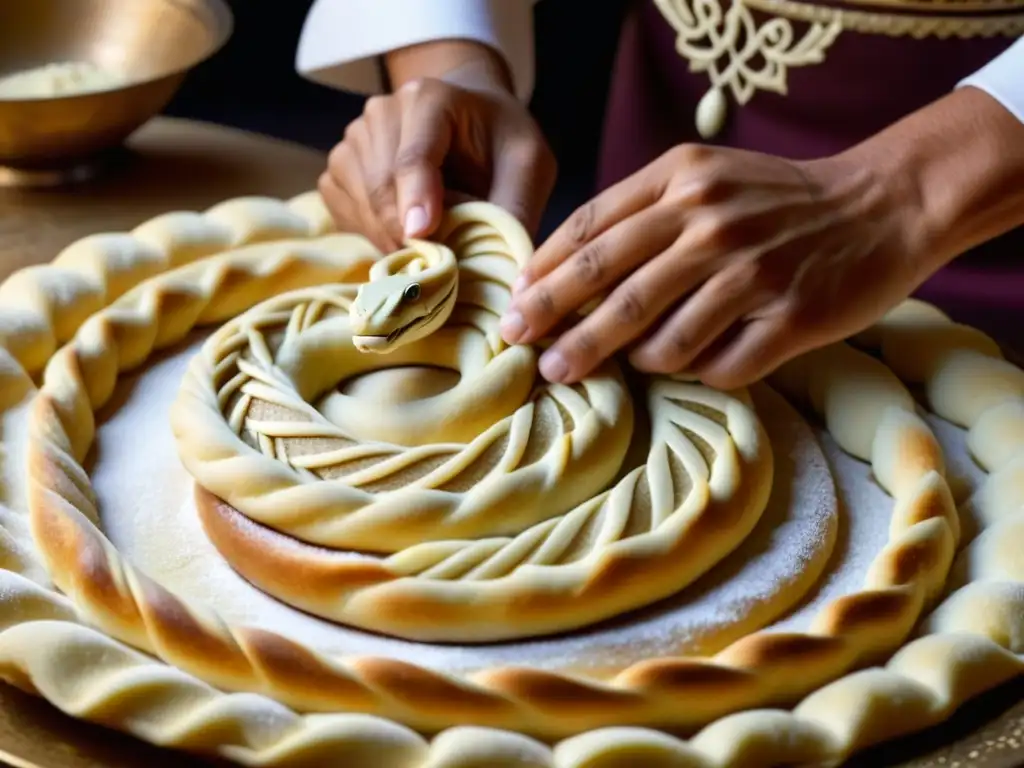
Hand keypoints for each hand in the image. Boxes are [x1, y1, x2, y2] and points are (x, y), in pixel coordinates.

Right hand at [319, 43, 555, 252]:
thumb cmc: (499, 142)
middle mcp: (382, 112)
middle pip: (382, 188)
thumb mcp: (528, 165)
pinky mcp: (339, 168)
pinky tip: (405, 233)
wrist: (467, 118)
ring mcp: (354, 139)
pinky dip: (375, 235)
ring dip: (394, 239)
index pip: (413, 156)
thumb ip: (515, 208)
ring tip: (430, 247)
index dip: (415, 197)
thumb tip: (505, 271)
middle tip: (441, 266)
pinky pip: (347, 213)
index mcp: (431, 99)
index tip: (421, 234)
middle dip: (408, 235)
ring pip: (362, 205)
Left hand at [500, 143, 935, 389]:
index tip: (513, 311)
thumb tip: (560, 273)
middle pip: (612, 288)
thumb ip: (638, 213)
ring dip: (626, 361)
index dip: (542, 277)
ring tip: (610, 367)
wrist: (883, 205)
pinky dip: (694, 373)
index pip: (590, 232)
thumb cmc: (775, 200)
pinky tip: (689, 367)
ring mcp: (754, 272)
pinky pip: (718, 366)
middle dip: (559, 329)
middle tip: (529, 359)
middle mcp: (712, 222)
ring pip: (661, 340)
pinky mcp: (791, 318)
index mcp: (681, 181)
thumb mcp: (703, 178)